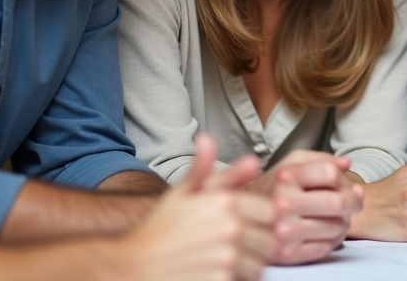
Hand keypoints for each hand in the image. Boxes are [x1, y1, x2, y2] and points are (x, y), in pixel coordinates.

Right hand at [121, 133, 274, 280]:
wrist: (135, 264)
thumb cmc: (159, 229)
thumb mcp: (181, 193)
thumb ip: (204, 169)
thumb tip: (209, 140)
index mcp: (225, 202)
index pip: (271, 212)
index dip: (262, 221)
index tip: (248, 226)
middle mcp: (230, 228)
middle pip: (270, 242)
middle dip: (258, 247)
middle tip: (236, 248)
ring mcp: (227, 257)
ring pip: (260, 267)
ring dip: (248, 268)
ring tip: (226, 263)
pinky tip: (215, 274)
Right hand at [250, 150, 363, 264]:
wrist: (240, 217)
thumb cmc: (272, 187)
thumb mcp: (291, 163)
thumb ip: (320, 159)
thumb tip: (346, 163)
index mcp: (286, 176)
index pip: (331, 174)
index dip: (344, 179)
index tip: (344, 184)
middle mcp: (283, 203)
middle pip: (338, 202)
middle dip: (353, 202)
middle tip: (353, 202)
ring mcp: (284, 231)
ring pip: (337, 227)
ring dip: (342, 223)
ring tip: (332, 217)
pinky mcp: (287, 254)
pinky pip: (327, 248)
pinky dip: (331, 241)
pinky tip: (323, 232)